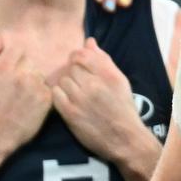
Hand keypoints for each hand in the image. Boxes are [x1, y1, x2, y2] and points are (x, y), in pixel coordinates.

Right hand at [0, 32, 51, 158]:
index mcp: (3, 67)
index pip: (18, 49)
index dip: (15, 59)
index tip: (11, 70)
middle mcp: (22, 74)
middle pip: (30, 62)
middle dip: (24, 70)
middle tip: (15, 87)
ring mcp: (36, 86)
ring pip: (39, 74)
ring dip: (33, 81)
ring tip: (22, 97)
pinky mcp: (47, 99)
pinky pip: (46, 88)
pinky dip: (41, 93)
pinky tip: (30, 104)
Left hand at [50, 38, 146, 163]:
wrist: (124, 138)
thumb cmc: (123, 108)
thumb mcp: (120, 81)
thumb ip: (104, 61)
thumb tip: (89, 42)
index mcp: (108, 75)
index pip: (82, 55)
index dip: (77, 57)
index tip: (79, 65)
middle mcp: (94, 84)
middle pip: (70, 67)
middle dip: (72, 72)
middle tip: (79, 83)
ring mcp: (80, 99)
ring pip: (62, 80)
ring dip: (66, 84)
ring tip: (74, 93)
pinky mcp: (70, 113)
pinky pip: (55, 94)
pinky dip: (59, 95)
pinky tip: (67, 100)